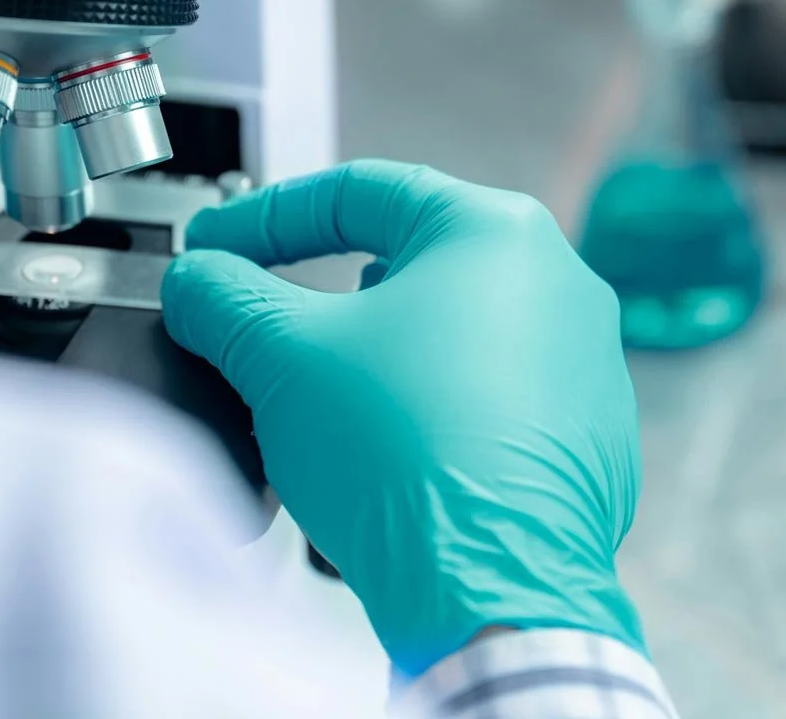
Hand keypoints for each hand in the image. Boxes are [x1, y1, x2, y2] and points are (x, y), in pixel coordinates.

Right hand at [162, 160, 643, 674]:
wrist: (490, 591)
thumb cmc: (412, 461)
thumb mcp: (281, 356)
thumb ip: (225, 297)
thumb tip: (198, 282)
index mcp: (497, 233)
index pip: (359, 193)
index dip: (267, 218)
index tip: (220, 246)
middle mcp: (559, 284)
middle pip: (411, 263)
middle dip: (324, 297)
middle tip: (267, 328)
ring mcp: (584, 364)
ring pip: (452, 338)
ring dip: (376, 361)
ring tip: (322, 405)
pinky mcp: (587, 438)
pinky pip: (490, 405)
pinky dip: (428, 417)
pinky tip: (383, 456)